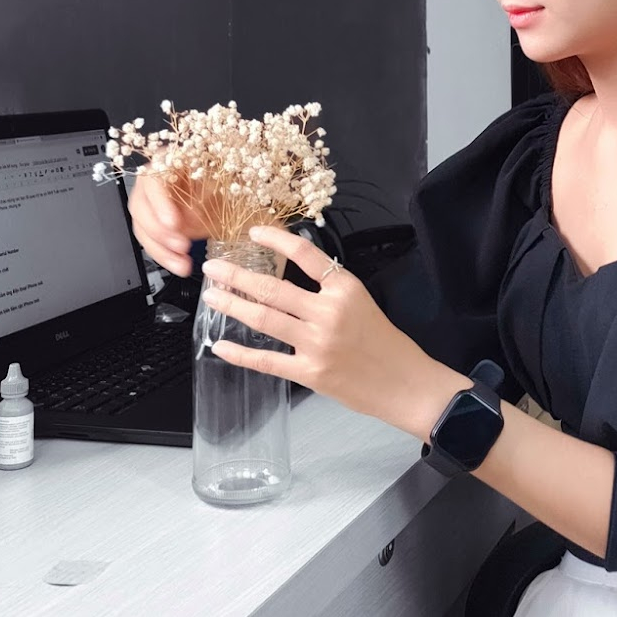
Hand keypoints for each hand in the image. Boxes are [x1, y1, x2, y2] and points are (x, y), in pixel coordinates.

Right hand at [127, 174, 208, 276]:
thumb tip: (190, 216)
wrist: (218, 187)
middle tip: (181, 246)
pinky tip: (179, 264)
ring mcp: (147, 205)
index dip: (160, 203)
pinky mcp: (151, 225)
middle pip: (140, 208)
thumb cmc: (216, 178)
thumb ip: (205, 195)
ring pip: (143, 230)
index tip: (173, 223)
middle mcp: (150, 183)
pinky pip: (151, 242)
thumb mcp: (217, 181)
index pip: (153, 181)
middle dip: (160, 232)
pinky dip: (165, 256)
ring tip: (182, 263)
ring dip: (161, 250)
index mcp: (164, 163)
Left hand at [201, 225, 465, 438]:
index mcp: (345, 289)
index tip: (253, 232)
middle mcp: (329, 312)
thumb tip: (289, 281)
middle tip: (213, 267)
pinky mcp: (310, 373)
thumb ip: (329, 290)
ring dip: (234, 305)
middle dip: (237, 276)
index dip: (276, 240)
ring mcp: (317, 344)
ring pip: (265, 319)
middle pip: (273, 288)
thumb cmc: (385, 343)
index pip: (305, 255)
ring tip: (212, 295)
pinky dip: (241, 354)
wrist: (405, 383)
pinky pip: (267, 361)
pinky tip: (221, 345)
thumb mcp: (362, 302)